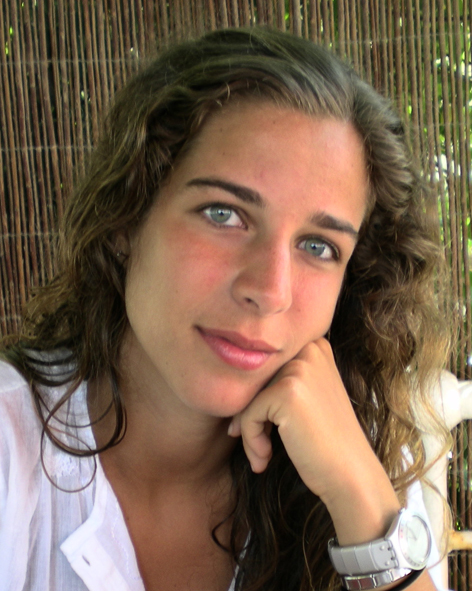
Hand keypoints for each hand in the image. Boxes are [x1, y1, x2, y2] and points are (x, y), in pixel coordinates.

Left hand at [227, 338, 400, 544]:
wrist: (351, 474)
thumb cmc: (327, 442)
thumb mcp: (309, 396)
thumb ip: (279, 380)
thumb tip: (233, 385)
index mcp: (315, 346)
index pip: (267, 369)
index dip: (259, 401)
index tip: (263, 431)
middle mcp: (309, 350)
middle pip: (255, 381)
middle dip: (251, 417)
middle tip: (260, 448)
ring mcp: (299, 368)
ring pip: (248, 397)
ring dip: (249, 432)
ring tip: (262, 456)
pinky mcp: (286, 390)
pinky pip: (248, 414)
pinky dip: (251, 440)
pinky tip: (265, 459)